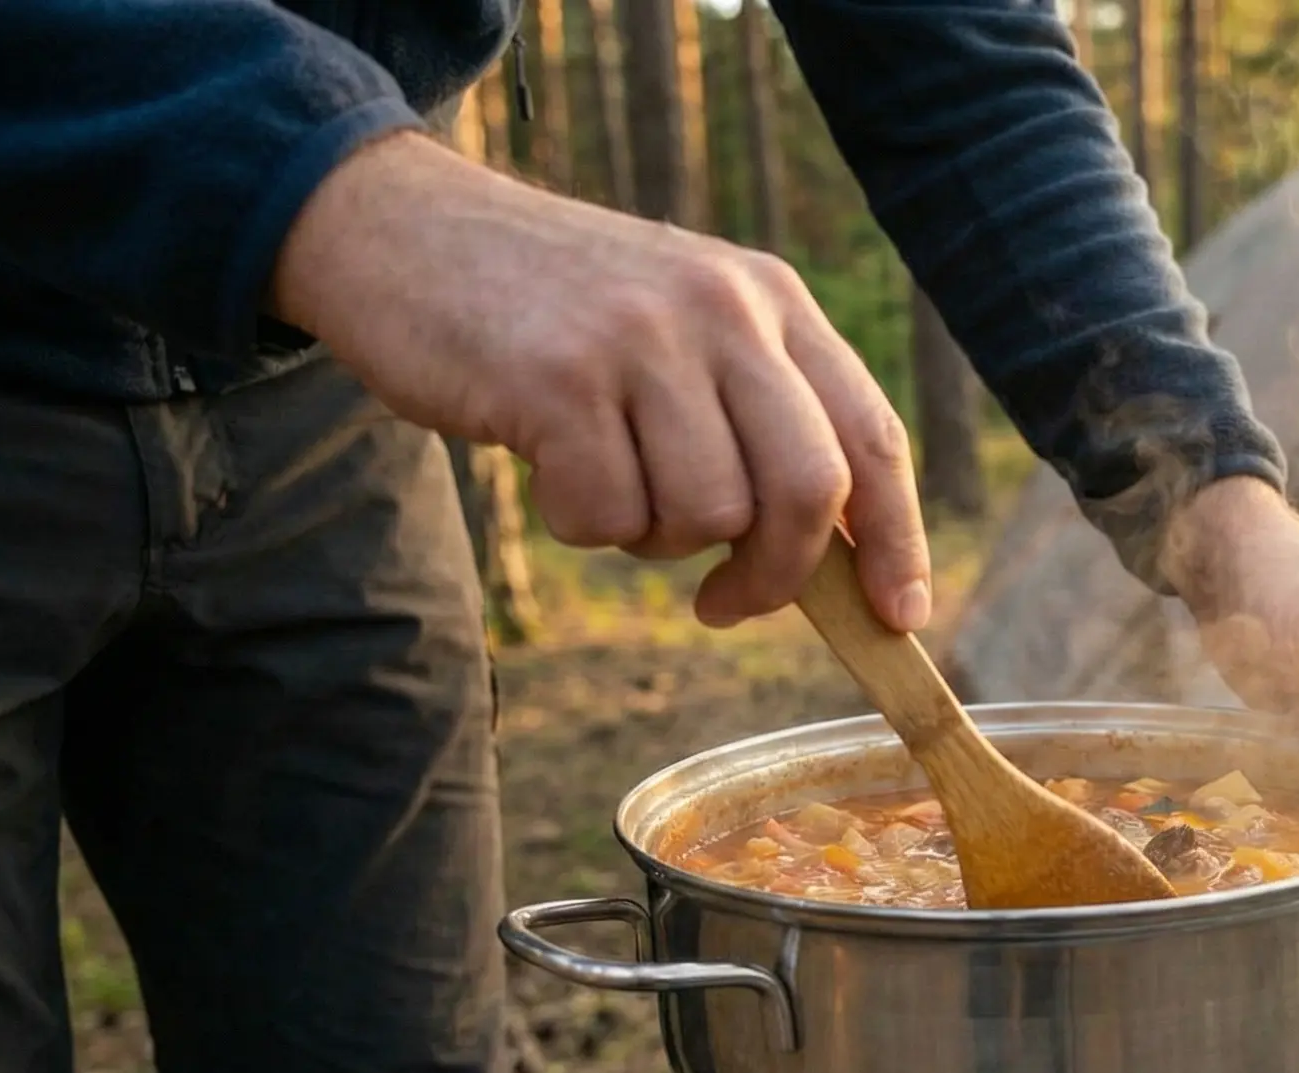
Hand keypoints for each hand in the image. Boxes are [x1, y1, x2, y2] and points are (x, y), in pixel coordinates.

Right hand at [270, 130, 928, 630]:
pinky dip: (581, 523)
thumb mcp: (682, 330)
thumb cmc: (554, 313)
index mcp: (772, 300)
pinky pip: (608, 517)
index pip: (871, 435)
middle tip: (725, 602)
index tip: (898, 616)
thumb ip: (759, 417)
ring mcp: (642, 340)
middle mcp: (724, 310)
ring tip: (606, 478)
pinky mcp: (558, 380)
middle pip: (810, 490)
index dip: (897, 539)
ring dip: (655, 538)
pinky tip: (549, 465)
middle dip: (778, 574)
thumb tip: (836, 561)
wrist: (399, 229)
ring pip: (707, 515)